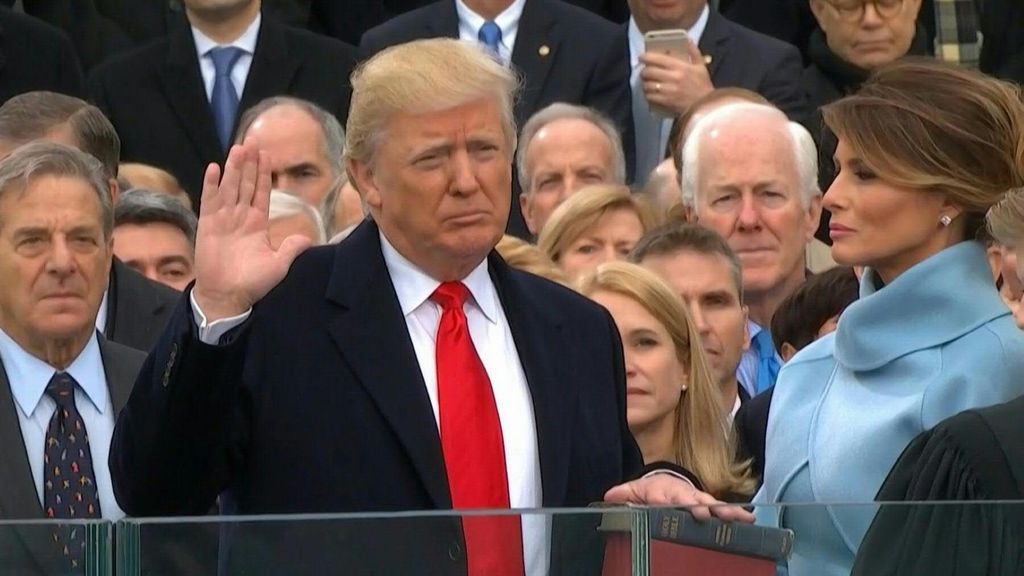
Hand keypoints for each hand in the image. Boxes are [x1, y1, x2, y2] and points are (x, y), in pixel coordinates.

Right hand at [192, 144, 311, 320]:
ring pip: (230, 187)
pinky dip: (211, 184)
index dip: (265, 173)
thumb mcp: (278, 265)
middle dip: (250, 163)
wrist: (227, 296)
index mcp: (258, 223)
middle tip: (253, 141)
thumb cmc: (252, 283)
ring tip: (238, 148)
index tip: (268, 154)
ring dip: (234, 168)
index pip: (263, 191)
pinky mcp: (208, 224)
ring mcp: (223, 219)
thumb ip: (291, 249)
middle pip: (247, 183)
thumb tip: (308, 239)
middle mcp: (241, 217)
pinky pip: (210, 200)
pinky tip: (213, 168)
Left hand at [604, 474, 754, 522]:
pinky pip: (722, 510)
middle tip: (716, 514)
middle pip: (697, 500)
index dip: (683, 503)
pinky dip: (735, 514)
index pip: (673, 497)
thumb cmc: (649, 490)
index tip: (693, 509)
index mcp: (664, 491)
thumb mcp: (633, 491)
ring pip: (713, 504)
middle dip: (707, 506)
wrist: (663, 483)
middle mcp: (684, 494)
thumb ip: (622, 494)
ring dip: (727, 510)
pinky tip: (750, 520)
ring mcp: (698, 499)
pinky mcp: (708, 506)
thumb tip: (608, 497)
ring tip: (743, 517)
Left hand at [640, 40, 713, 116]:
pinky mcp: (666, 102)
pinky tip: (650, 93)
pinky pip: (650, 97)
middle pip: (649, 72)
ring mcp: (668, 91)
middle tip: (645, 71)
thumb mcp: (701, 67)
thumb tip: (688, 40)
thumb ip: (693, 52)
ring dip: (645, 83)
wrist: (705, 107)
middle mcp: (673, 78)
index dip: (646, 57)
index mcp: (681, 67)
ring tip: (647, 82)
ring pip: (647, 85)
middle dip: (644, 71)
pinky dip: (648, 94)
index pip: (658, 59)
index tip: (642, 57)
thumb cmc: (703, 87)